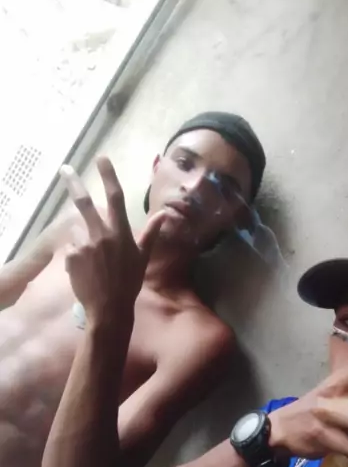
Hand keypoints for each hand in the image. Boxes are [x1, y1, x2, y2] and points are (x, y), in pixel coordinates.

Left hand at [62, 158, 163, 323]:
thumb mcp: (143, 257)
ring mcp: (84, 245)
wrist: (109, 308)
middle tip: (64, 169)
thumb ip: (151, 233)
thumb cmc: (129, 282)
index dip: (108, 176)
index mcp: (120, 232)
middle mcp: (101, 234)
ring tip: (92, 260)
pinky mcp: (71, 256)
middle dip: (73, 183)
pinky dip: (76, 255)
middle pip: (84, 202)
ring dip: (82, 239)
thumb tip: (165, 214)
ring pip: (78, 231)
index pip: (115, 197)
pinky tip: (85, 269)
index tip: (101, 158)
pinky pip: (72, 248)